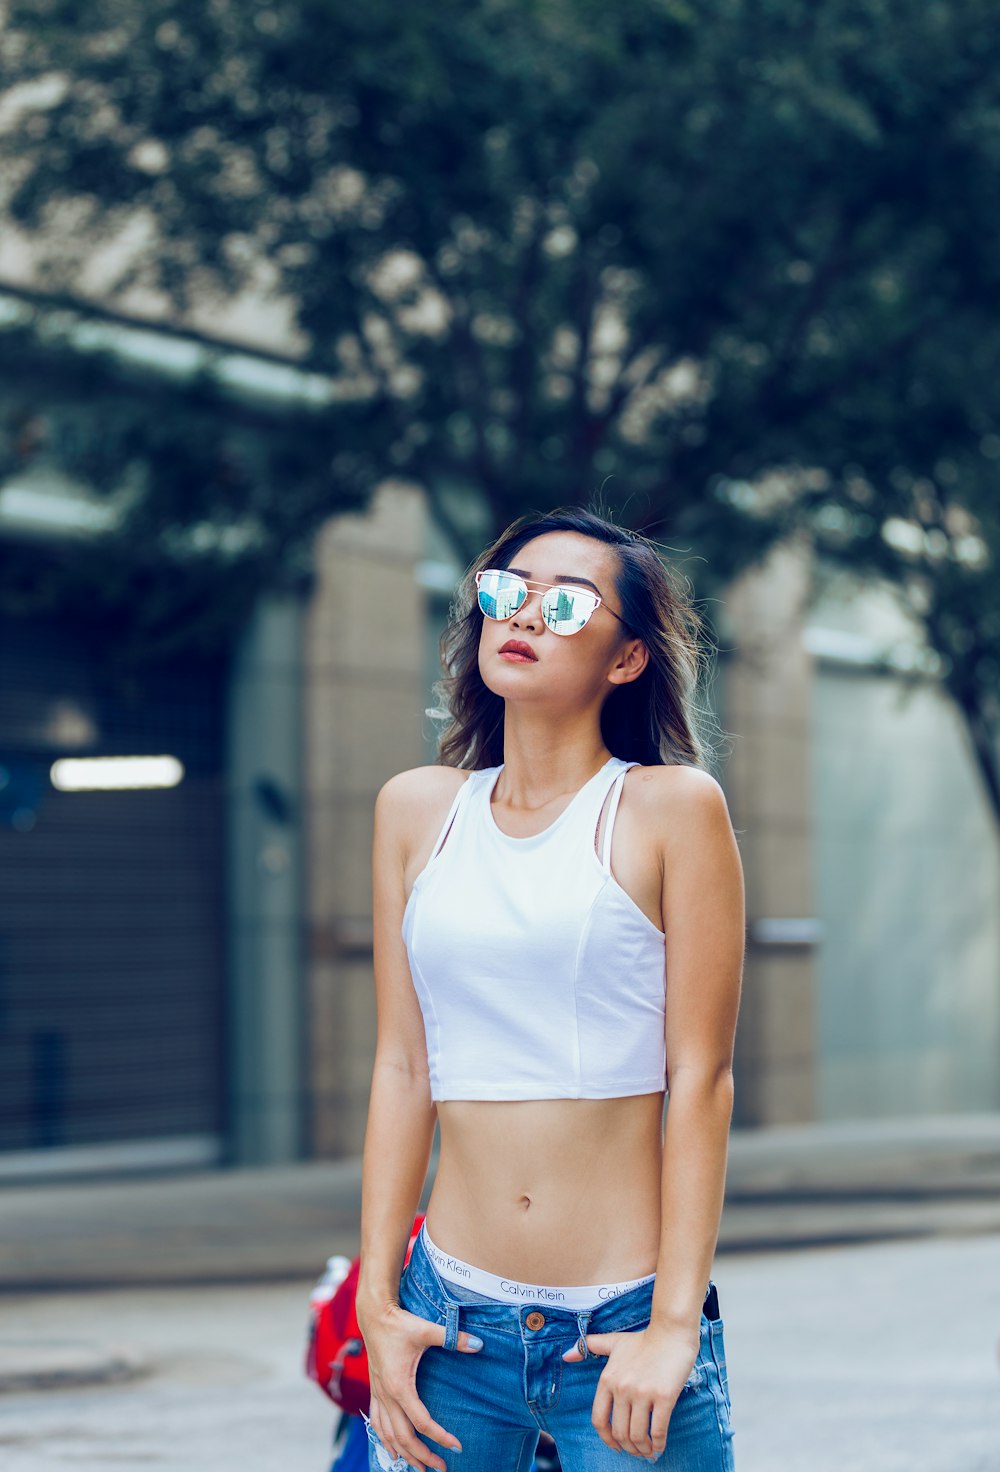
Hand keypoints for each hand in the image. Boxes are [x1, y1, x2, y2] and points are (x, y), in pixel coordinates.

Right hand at [358, 1301, 482, 1471]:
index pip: (421, 1422)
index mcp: (399, 1386)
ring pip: (387, 1435)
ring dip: (403, 1454)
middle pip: (403, 1437)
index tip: (457, 1447)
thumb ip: (453, 1338)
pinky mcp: (375, 1390)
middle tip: (441, 1468)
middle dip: (422, 1456)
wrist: (373, 1315)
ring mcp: (378, 1394)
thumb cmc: (400, 1323)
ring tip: (418, 1469)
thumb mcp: (427, 1330)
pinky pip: (376, 1423)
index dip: (440, 1437)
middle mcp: (387, 1395)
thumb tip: (479, 1344)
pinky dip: (384, 1440)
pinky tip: (391, 1450)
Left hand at [562, 1322, 698, 1461]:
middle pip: (619, 1432)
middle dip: (628, 1448)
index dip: (606, 1439)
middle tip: (637, 1451)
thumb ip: (589, 1347)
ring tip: (648, 1451)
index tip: (615, 1446)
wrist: (671, 1332)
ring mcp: (643, 1393)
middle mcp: (622, 1388)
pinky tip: (659, 1446)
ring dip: (642, 1450)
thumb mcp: (613, 1342)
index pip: (599, 1419)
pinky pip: (658, 1431)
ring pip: (637, 1435)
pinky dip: (658, 1444)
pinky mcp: (664, 1397)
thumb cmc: (643, 1340)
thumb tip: (566, 1356)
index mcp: (607, 1379)